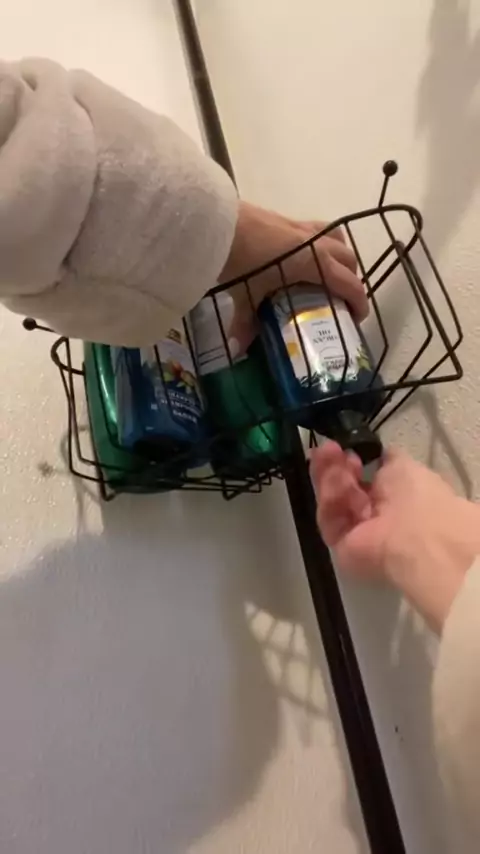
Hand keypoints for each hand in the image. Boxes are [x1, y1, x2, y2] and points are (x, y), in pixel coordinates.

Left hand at [220, 202, 367, 353]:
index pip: (349, 284)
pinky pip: (316, 230)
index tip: (357, 320)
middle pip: (348, 259)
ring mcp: (301, 227)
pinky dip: (318, 243)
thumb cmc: (239, 260)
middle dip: (350, 279)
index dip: (359, 302)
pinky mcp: (286, 218)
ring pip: (336, 238)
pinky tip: (299, 257)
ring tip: (327, 274)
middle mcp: (316, 243)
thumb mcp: (246, 294)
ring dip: (339, 256)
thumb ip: (246, 323)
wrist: (216, 224)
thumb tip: (238, 349)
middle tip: (338, 300)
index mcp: (315, 263)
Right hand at [311, 441, 479, 630]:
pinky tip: (331, 475)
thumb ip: (388, 460)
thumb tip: (380, 454)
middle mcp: (379, 518)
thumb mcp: (405, 466)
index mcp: (401, 499)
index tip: (349, 448)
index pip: (369, 480)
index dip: (357, 462)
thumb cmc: (418, 498)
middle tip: (328, 448)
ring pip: (336, 502)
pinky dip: (330, 496)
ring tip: (325, 453)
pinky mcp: (342, 546)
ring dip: (330, 476)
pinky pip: (332, 518)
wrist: (416, 540)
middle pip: (348, 490)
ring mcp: (359, 534)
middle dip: (337, 467)